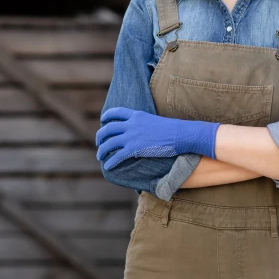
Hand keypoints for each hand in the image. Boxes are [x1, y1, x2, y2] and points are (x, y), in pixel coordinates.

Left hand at [95, 108, 218, 170]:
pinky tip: (108, 166)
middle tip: (98, 142)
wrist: (180, 134)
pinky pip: (117, 156)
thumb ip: (144, 124)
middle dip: (100, 136)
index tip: (103, 120)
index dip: (107, 116)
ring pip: (109, 143)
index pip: (116, 112)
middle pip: (108, 128)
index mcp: (137, 115)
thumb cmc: (172, 129)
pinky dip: (110, 161)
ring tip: (99, 156)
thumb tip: (141, 133)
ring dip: (102, 150)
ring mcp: (132, 136)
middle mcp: (131, 124)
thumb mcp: (154, 121)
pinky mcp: (134, 148)